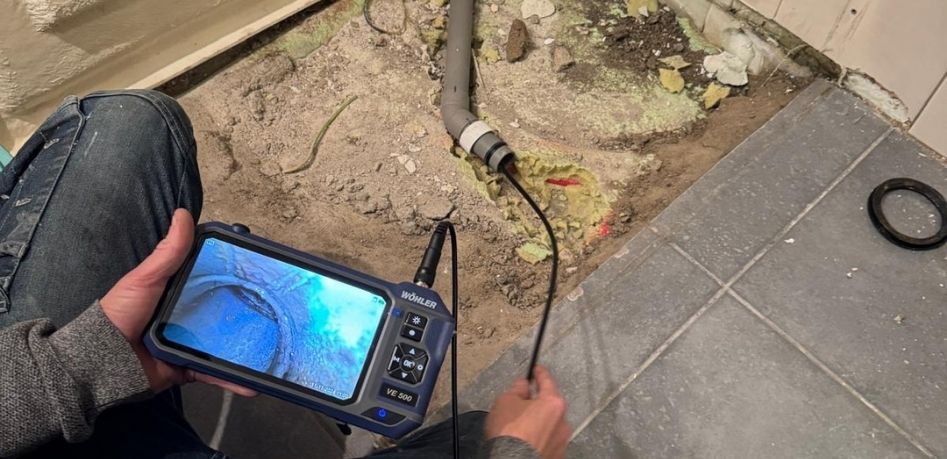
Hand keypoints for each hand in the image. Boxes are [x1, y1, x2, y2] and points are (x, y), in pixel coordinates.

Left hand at [101, 209, 255, 396]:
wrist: (101, 363)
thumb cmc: (121, 315)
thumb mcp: (146, 278)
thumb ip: (168, 251)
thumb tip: (183, 213)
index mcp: (177, 294)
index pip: (211, 283)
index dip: (234, 279)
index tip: (259, 274)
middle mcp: (186, 318)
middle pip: (223, 314)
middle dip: (248, 315)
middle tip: (275, 312)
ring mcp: (189, 345)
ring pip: (224, 345)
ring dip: (246, 349)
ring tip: (273, 348)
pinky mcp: (188, 369)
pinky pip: (215, 373)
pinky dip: (233, 379)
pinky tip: (254, 382)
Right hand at [484, 366, 570, 458]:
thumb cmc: (510, 434)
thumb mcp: (505, 401)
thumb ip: (517, 389)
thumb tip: (522, 386)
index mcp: (553, 403)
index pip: (547, 381)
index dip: (540, 373)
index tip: (537, 369)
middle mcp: (562, 422)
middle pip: (550, 405)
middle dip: (537, 403)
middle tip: (521, 403)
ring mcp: (561, 441)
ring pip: (549, 425)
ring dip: (538, 423)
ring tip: (519, 428)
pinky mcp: (556, 456)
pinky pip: (547, 441)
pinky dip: (538, 439)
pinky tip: (525, 441)